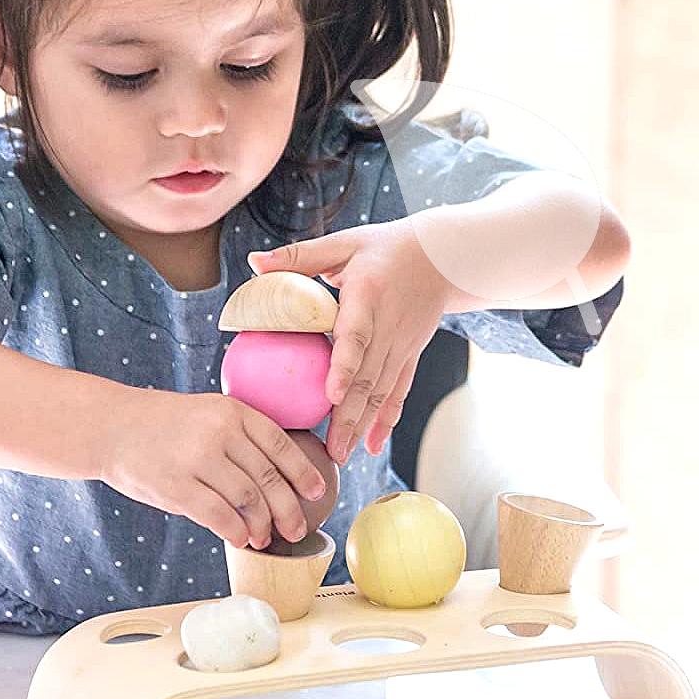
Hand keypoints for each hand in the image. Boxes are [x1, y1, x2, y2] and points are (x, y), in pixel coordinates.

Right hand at [94, 389, 330, 549]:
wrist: (110, 427)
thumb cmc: (163, 426)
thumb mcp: (206, 413)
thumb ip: (238, 437)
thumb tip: (279, 480)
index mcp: (232, 411)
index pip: (280, 444)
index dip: (303, 472)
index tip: (318, 492)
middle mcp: (219, 431)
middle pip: (268, 477)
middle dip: (288, 509)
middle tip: (297, 529)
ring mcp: (197, 458)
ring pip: (247, 500)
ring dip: (261, 525)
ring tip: (265, 537)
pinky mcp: (176, 486)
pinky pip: (219, 516)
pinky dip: (235, 532)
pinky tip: (240, 538)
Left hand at [248, 221, 452, 462]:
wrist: (444, 257)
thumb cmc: (386, 247)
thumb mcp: (345, 243)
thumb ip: (300, 256)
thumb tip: (255, 264)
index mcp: (368, 295)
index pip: (356, 335)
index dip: (345, 366)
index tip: (331, 395)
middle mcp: (389, 326)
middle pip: (369, 377)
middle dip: (350, 416)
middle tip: (330, 450)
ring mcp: (403, 344)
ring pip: (382, 391)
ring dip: (363, 425)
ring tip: (342, 455)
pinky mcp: (411, 354)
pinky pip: (399, 391)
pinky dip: (387, 420)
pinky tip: (371, 445)